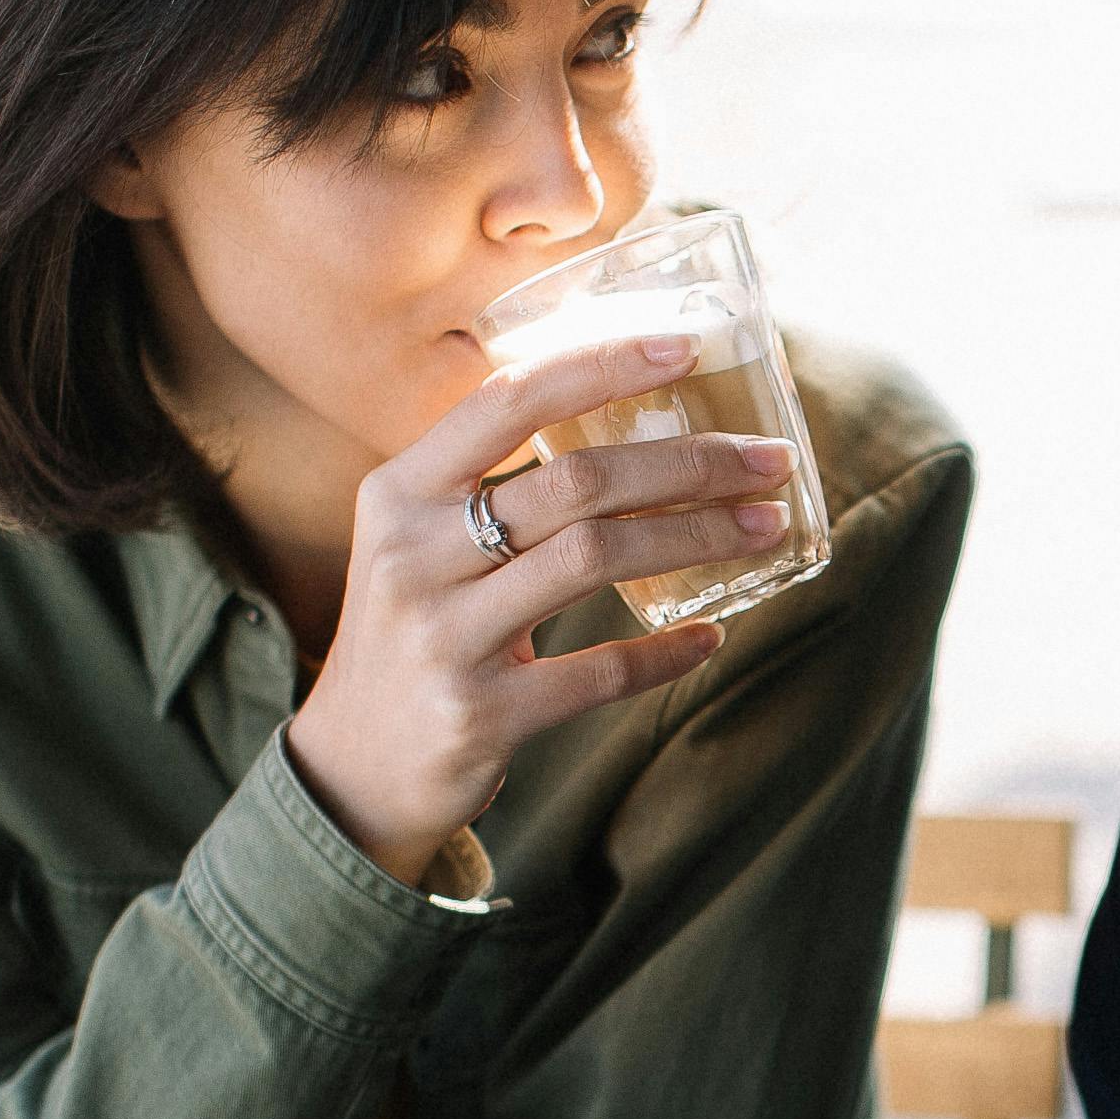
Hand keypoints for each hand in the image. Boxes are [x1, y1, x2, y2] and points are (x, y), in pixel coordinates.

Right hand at [286, 331, 793, 884]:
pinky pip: (600, 672)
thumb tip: (627, 432)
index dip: (601, 366)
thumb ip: (490, 490)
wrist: (352, 769)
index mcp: (399, 494)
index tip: (686, 348)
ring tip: (763, 528)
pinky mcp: (481, 714)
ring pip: (594, 559)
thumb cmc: (413, 635)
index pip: (507, 402)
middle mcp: (413, 556)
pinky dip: (665, 652)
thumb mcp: (418, 545)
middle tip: (767, 462)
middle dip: (688, 464)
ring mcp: (444, 638)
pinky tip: (710, 635)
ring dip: (696, 538)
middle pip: (575, 482)